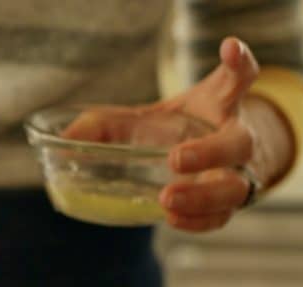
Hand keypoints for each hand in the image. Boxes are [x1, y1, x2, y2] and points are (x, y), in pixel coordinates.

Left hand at [62, 37, 293, 232]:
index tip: (228, 49)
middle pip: (240, 143)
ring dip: (203, 197)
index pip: (237, 78)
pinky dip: (199, 222)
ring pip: (235, 188)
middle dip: (211, 153)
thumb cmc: (163, 134)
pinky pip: (220, 218)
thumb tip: (63, 142)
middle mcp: (234, 138)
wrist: (197, 161)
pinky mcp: (225, 207)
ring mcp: (235, 175)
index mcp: (216, 107)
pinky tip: (172, 218)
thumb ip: (100, 126)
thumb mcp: (136, 121)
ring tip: (167, 199)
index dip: (238, 63)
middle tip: (175, 159)